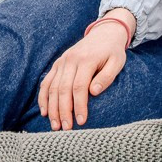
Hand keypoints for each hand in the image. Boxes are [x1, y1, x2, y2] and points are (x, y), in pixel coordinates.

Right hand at [37, 9, 134, 129]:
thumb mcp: (117, 62)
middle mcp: (71, 60)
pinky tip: (44, 111)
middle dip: (63, 111)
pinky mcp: (57, 63)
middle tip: (66, 129)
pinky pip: (46, 82)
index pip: (79, 87)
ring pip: (52, 87)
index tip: (81, 121)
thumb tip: (94, 92)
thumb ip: (107, 77)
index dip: (79, 106)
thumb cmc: (113, 51)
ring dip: (52, 108)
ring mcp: (62, 61)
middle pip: (63, 89)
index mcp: (86, 60)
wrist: (104, 32)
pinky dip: (43, 97)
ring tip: (55, 125)